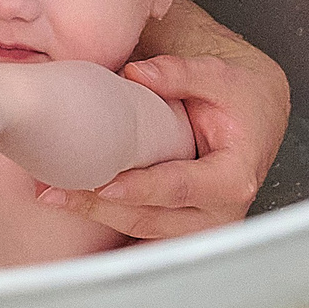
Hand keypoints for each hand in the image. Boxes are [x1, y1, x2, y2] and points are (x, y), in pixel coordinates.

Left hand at [38, 34, 290, 239]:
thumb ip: (181, 72)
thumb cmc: (239, 96)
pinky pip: (141, 235)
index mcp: (233, 178)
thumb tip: (137, 73)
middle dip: (101, 207)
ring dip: (96, 216)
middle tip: (56, 191)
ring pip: (142, 231)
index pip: (181, 187)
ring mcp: (200, 226)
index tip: (105, 185)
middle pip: (153, 218)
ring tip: (52, 196)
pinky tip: (73, 208)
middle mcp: (219, 213)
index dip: (143, 188)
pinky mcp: (182, 228)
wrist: (256, 115)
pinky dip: (107, 224)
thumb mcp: (219, 75)